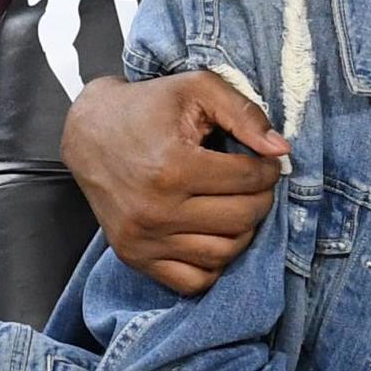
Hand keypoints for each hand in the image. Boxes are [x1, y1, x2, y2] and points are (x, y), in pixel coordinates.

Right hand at [62, 73, 289, 295]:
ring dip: (243, 231)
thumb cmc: (147, 107)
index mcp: (172, 168)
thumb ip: (244, 114)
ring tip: (237, 205)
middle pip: (242, 219)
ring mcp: (143, 239)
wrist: (89, 132)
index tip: (266, 162)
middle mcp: (155, 210)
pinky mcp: (134, 256)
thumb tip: (281, 150)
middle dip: (261, 198)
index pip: (249, 181)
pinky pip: (192, 282)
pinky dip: (213, 263)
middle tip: (255, 183)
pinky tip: (214, 233)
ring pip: (223, 253)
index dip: (269, 169)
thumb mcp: (197, 88)